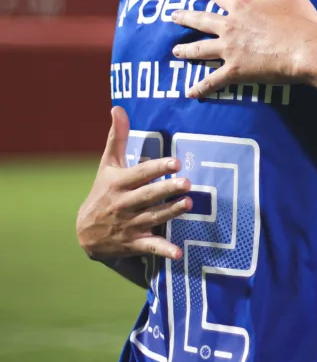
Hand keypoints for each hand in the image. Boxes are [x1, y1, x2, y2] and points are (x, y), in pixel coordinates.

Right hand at [76, 106, 190, 260]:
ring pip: (152, 218)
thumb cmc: (102, 191)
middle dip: (167, 190)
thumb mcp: (107, 165)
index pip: (139, 175)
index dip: (157, 168)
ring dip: (170, 213)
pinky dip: (164, 251)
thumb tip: (118, 108)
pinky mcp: (135, 242)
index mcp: (118, 184)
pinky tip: (178, 253)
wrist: (84, 232)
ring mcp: (130, 225)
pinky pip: (150, 247)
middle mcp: (124, 205)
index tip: (175, 162)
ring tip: (188, 204)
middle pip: (148, 197)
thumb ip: (116, 137)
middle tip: (187, 183)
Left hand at [170, 0, 316, 98]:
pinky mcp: (235, 70)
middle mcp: (230, 27)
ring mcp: (230, 50)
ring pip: (201, 49)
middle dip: (186, 17)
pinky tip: (190, 93)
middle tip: (173, 15)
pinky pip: (213, 80)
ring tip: (175, 51)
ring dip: (186, 50)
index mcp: (242, 7)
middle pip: (202, 21)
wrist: (304, 49)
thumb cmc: (299, 20)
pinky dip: (201, 87)